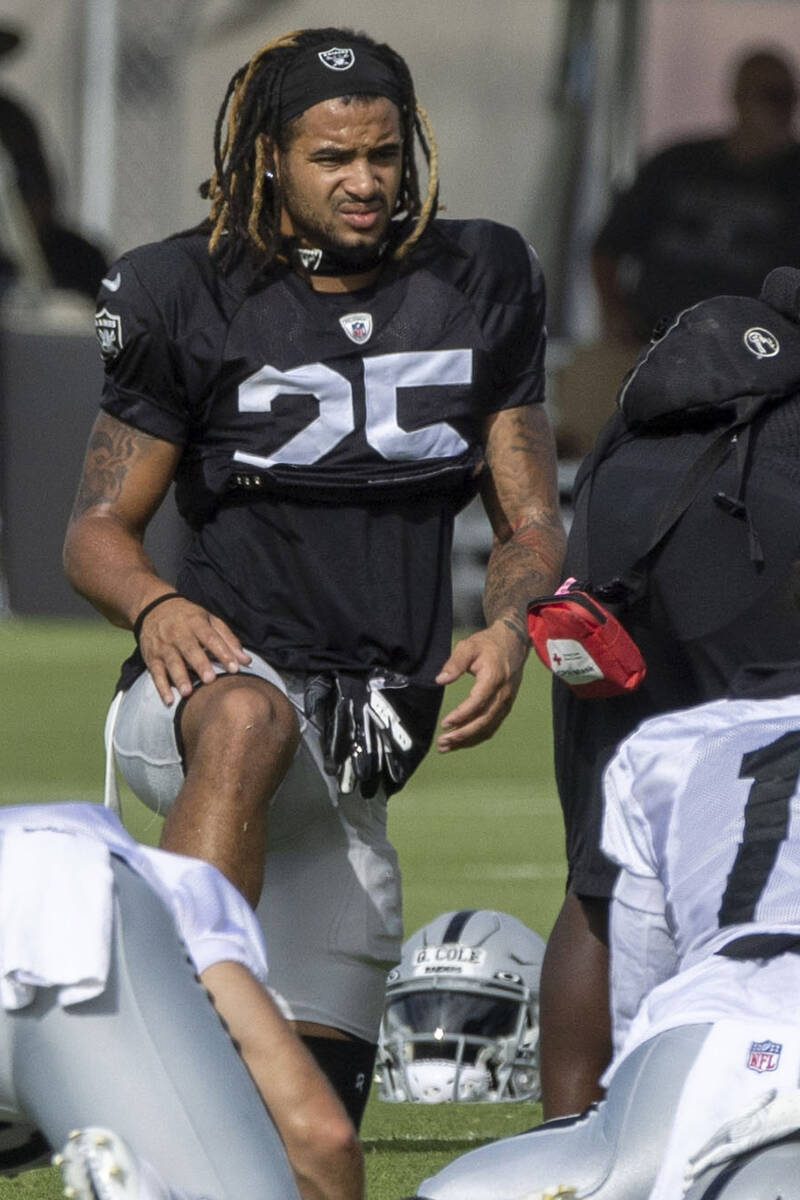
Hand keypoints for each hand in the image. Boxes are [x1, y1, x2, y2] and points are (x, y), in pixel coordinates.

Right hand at [136, 596, 250, 703]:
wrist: (154, 608)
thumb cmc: (189, 617)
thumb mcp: (210, 621)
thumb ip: (228, 640)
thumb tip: (246, 661)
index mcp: (196, 623)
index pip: (211, 638)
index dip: (223, 653)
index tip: (234, 668)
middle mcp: (178, 633)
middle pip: (190, 650)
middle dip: (200, 665)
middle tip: (210, 680)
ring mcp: (163, 646)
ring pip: (172, 662)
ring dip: (179, 678)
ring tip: (188, 692)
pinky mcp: (151, 657)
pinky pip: (155, 673)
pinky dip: (161, 687)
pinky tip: (169, 700)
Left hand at [435, 621, 527, 751]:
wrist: (513, 642)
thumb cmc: (488, 644)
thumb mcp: (469, 646)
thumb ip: (455, 663)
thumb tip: (440, 680)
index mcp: (494, 678)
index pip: (478, 702)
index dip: (461, 715)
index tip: (445, 723)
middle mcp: (504, 693)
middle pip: (484, 721)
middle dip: (462, 735)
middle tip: (442, 743)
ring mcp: (507, 701)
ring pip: (488, 727)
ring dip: (468, 740)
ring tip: (447, 747)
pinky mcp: (506, 706)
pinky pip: (492, 726)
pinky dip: (477, 736)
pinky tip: (462, 741)